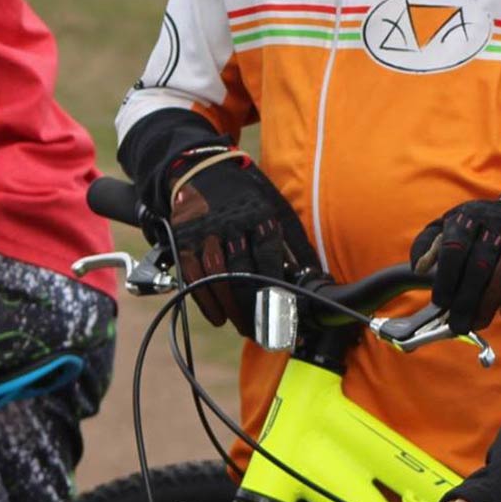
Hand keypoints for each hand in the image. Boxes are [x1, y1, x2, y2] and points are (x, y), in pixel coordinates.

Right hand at [156, 146, 317, 335]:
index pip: (270, 262)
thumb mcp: (276, 207)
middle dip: (255, 309)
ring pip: (219, 280)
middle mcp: (231, 225)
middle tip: (266, 332)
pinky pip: (194, 277)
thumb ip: (294, 241)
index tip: (287, 315)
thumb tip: (316, 274)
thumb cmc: (246, 194)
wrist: (200, 169)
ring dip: (233, 310)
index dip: (279, 292)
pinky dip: (206, 301)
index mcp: (259, 216)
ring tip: (245, 328)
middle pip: (244, 275)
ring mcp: (205, 233)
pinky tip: (218, 317)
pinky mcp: (185, 240)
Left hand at [411, 198, 500, 332]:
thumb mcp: (450, 227)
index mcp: (468, 217)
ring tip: (478, 322)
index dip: (446, 279)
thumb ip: (430, 244)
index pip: (454, 247)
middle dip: (466, 299)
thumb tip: (419, 268)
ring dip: (490, 302)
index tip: (440, 302)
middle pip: (480, 264)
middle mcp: (496, 224)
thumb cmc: (478, 230)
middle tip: (457, 323)